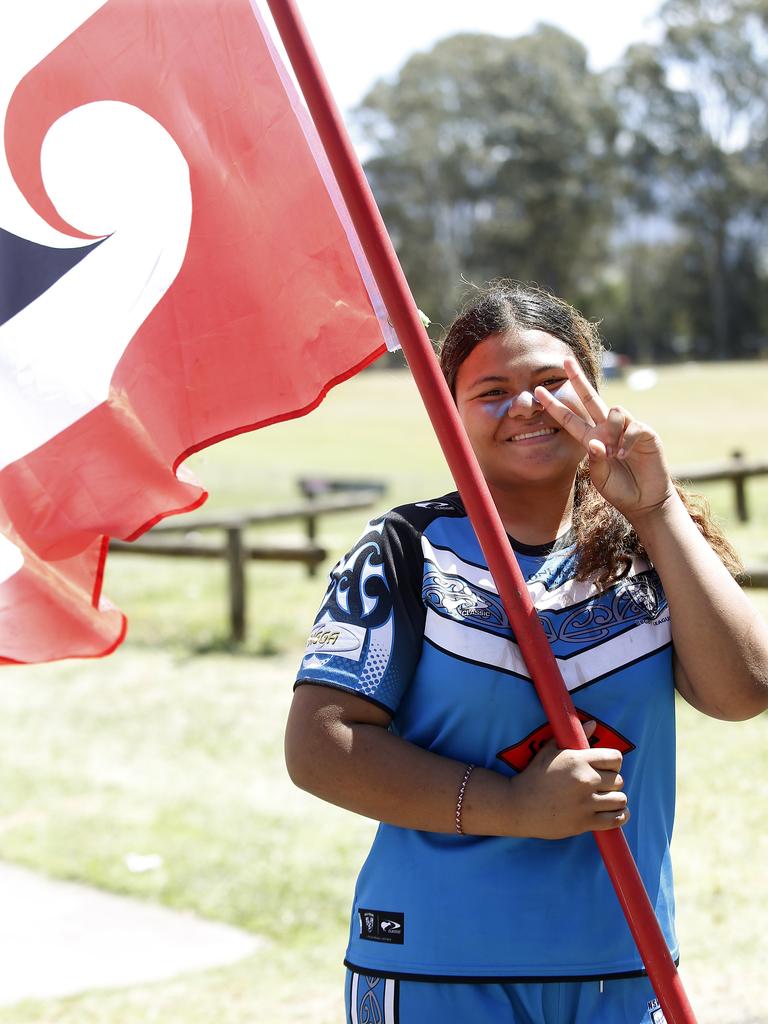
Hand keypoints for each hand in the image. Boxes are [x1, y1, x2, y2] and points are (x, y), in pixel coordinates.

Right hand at [507, 721, 628, 838]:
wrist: (517, 804)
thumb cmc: (533, 776)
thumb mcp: (549, 750)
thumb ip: (575, 736)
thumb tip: (593, 723)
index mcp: (578, 760)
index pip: (615, 758)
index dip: (613, 763)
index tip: (606, 769)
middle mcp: (585, 780)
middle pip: (619, 780)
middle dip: (612, 783)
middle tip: (601, 786)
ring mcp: (585, 803)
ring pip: (620, 800)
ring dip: (616, 800)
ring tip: (607, 800)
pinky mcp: (584, 822)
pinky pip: (615, 820)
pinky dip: (619, 816)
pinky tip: (615, 812)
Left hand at [534, 357, 673, 523]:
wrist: (645, 501)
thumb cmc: (620, 490)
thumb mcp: (600, 477)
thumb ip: (595, 460)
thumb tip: (596, 442)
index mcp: (591, 439)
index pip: (569, 419)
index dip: (555, 405)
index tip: (538, 390)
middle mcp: (607, 429)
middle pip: (590, 397)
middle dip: (578, 378)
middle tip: (566, 361)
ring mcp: (626, 428)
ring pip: (612, 410)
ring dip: (610, 430)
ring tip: (615, 453)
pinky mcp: (645, 432)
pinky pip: (632, 426)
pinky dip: (626, 441)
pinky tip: (625, 454)